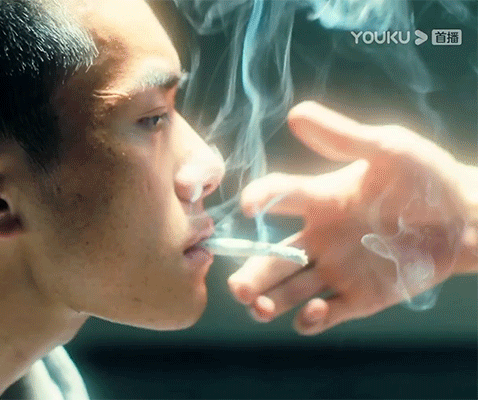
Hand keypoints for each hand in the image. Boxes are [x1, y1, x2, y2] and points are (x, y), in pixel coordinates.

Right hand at [228, 101, 477, 334]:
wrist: (469, 218)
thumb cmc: (427, 176)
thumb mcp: (387, 148)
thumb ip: (343, 138)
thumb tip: (296, 113)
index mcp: (322, 200)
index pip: (281, 198)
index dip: (261, 198)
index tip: (248, 204)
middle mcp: (320, 237)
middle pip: (272, 260)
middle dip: (250, 275)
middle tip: (238, 289)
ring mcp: (339, 269)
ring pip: (290, 290)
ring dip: (268, 302)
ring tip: (259, 307)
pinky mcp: (362, 297)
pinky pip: (328, 313)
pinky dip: (312, 318)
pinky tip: (312, 311)